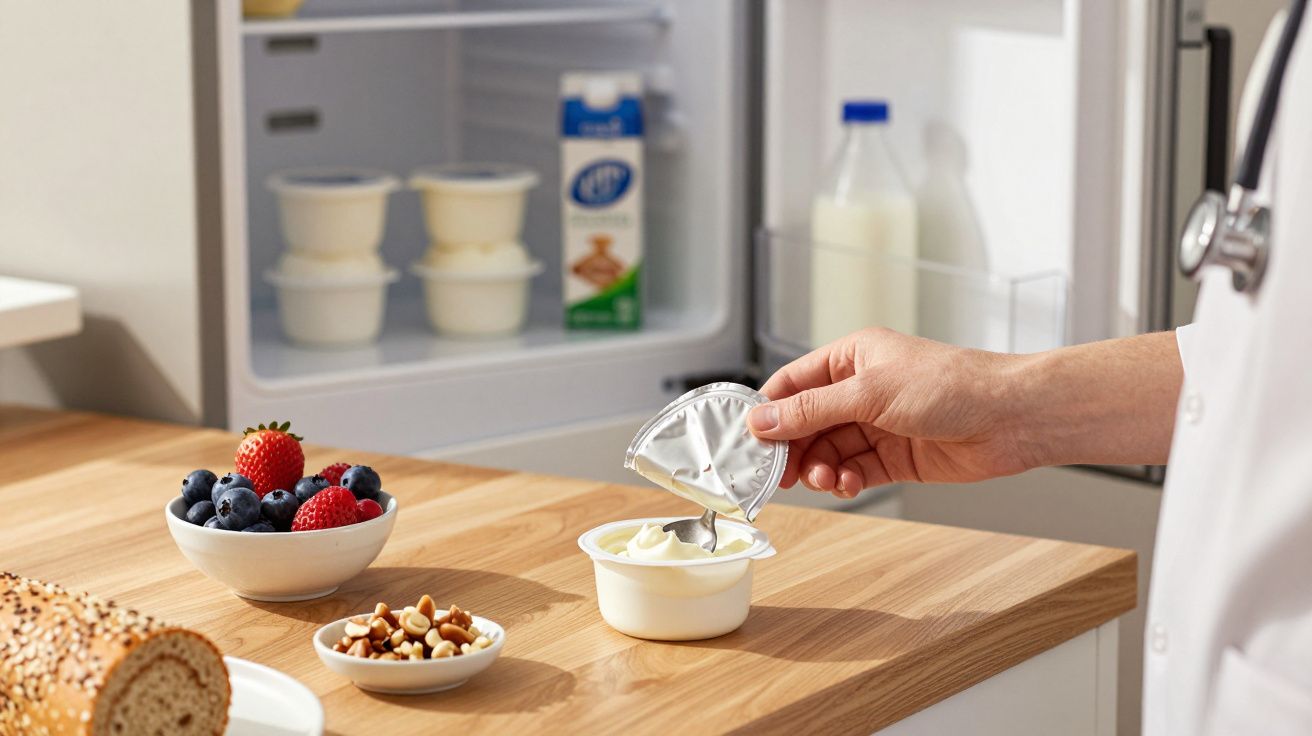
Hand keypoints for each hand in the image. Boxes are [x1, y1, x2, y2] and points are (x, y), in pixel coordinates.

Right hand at [748, 328, 1033, 498]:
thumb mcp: (870, 392)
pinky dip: (844, 481)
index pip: (793, 383)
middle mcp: (861, 390)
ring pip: (828, 451)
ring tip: (825, 479)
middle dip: (792, 449)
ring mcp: (878, 425)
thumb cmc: (952, 385)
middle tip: (779, 474)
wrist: (1010, 418)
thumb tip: (762, 421)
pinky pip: (854, 471)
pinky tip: (846, 485)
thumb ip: (812, 410)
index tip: (748, 440)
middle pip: (806, 423)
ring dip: (819, 468)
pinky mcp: (895, 457)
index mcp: (852, 358)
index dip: (769, 412)